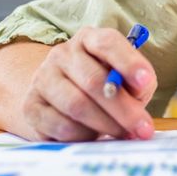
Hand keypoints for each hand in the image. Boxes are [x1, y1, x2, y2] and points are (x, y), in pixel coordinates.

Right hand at [21, 26, 157, 140]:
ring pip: (77, 105)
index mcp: (89, 39)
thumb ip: (137, 83)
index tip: (145, 82)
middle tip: (142, 128)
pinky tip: (95, 136)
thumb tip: (139, 93)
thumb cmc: (103, 85)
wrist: (57, 99)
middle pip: (93, 80)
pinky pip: (61, 125)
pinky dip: (84, 135)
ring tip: (124, 134)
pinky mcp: (31, 107)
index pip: (107, 43)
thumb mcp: (125, 78)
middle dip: (123, 108)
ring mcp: (43, 79)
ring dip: (106, 124)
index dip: (128, 63)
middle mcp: (62, 54)